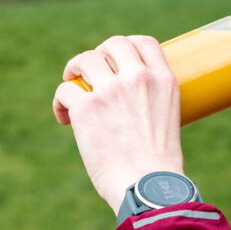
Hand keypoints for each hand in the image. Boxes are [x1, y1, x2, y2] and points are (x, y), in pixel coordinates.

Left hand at [52, 35, 184, 209]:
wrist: (147, 187)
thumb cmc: (159, 167)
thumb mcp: (169, 123)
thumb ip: (152, 108)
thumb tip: (130, 113)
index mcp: (164, 81)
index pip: (145, 43)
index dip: (128, 45)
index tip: (119, 59)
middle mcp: (138, 78)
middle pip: (114, 44)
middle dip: (100, 54)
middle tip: (91, 72)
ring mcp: (110, 90)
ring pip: (85, 59)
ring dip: (75, 68)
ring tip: (72, 84)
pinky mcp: (85, 108)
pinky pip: (65, 90)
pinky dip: (61, 102)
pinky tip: (64, 117)